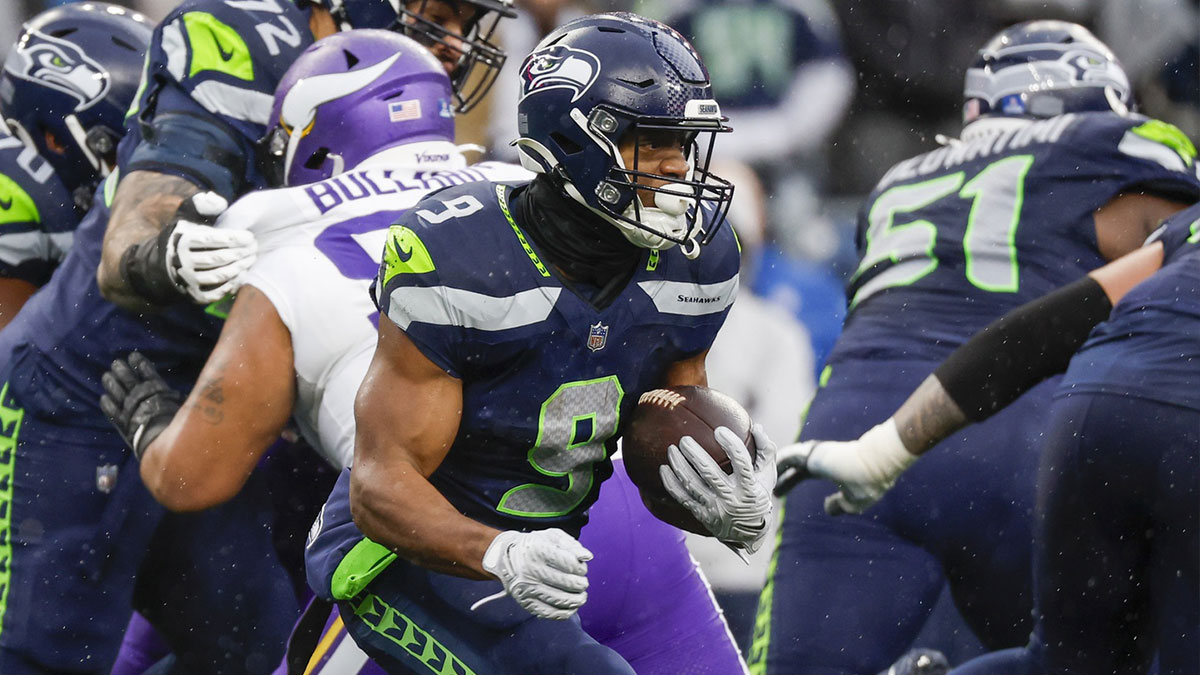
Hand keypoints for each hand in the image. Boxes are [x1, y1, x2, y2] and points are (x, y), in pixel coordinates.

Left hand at [99, 351, 181, 459]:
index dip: (140, 364)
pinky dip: (107, 404)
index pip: (147, 373)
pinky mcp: (122, 421)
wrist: (162, 441)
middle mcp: (141, 396)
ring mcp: (129, 408)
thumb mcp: (183, 407)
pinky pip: (112, 410)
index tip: (133, 355)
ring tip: (106, 375)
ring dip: (111, 383)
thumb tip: (192, 391)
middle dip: (122, 370)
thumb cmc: (177, 424)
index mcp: (157, 391)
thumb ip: (179, 399)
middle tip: (116, 363)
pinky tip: (103, 398)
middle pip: (129, 380)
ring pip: (117, 392)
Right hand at [167, 193, 255, 302]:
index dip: (233, 238)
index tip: (250, 236)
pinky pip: (216, 293)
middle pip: (217, 258)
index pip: (212, 239)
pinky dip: (231, 285)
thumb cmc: (183, 236)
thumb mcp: (187, 216)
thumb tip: (220, 202)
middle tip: (255, 247)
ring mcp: (188, 280)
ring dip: (238, 268)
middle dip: (240, 253)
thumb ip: (201, 204)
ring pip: (218, 275)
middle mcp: (183, 261)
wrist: (164, 265)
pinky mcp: (194, 295)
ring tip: (252, 259)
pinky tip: (242, 274)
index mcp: (183, 240)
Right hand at [481, 529, 591, 619]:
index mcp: (538, 550)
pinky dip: (564, 613)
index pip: (569, 563)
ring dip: (577, 600)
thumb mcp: (552, 537)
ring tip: (582, 597)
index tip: (581, 568)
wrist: (506, 557)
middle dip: (581, 584)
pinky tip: (572, 607)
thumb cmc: (535, 545)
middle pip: (566, 582)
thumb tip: (588, 557)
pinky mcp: (526, 602)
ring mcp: (527, 588)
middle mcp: (530, 570)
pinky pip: (549, 613)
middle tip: (583, 583)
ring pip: (560, 600)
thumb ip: (572, 545)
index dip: (581, 568)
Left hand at [660, 424, 776, 553]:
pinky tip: (663, 469)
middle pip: (710, 473)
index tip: (719, 431)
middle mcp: (731, 498)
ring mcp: (715, 508)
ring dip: (679, 466)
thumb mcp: (768, 475)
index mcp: (749, 487)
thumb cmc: (758, 495)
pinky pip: (682, 498)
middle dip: (694, 454)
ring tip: (671, 450)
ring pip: (692, 485)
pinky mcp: (702, 515)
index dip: (730, 444)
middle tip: (684, 439)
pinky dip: (671, 483)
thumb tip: (756, 426)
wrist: (749, 533)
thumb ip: (766, 450)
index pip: (741, 462)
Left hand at [775, 418, 917, 514]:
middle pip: (788, 467)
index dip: (789, 483)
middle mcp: (817, 458)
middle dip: (775, 477)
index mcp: (827, 467)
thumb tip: (827, 509)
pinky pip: (785, 456)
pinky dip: (773, 464)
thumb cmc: (869, 482)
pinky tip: (762, 474)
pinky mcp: (810, 452)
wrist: (875, 465)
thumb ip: (840, 505)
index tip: (779, 493)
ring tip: (755, 482)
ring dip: (770, 470)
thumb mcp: (854, 501)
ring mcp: (813, 453)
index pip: (801, 474)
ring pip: (784, 460)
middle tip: (761, 488)